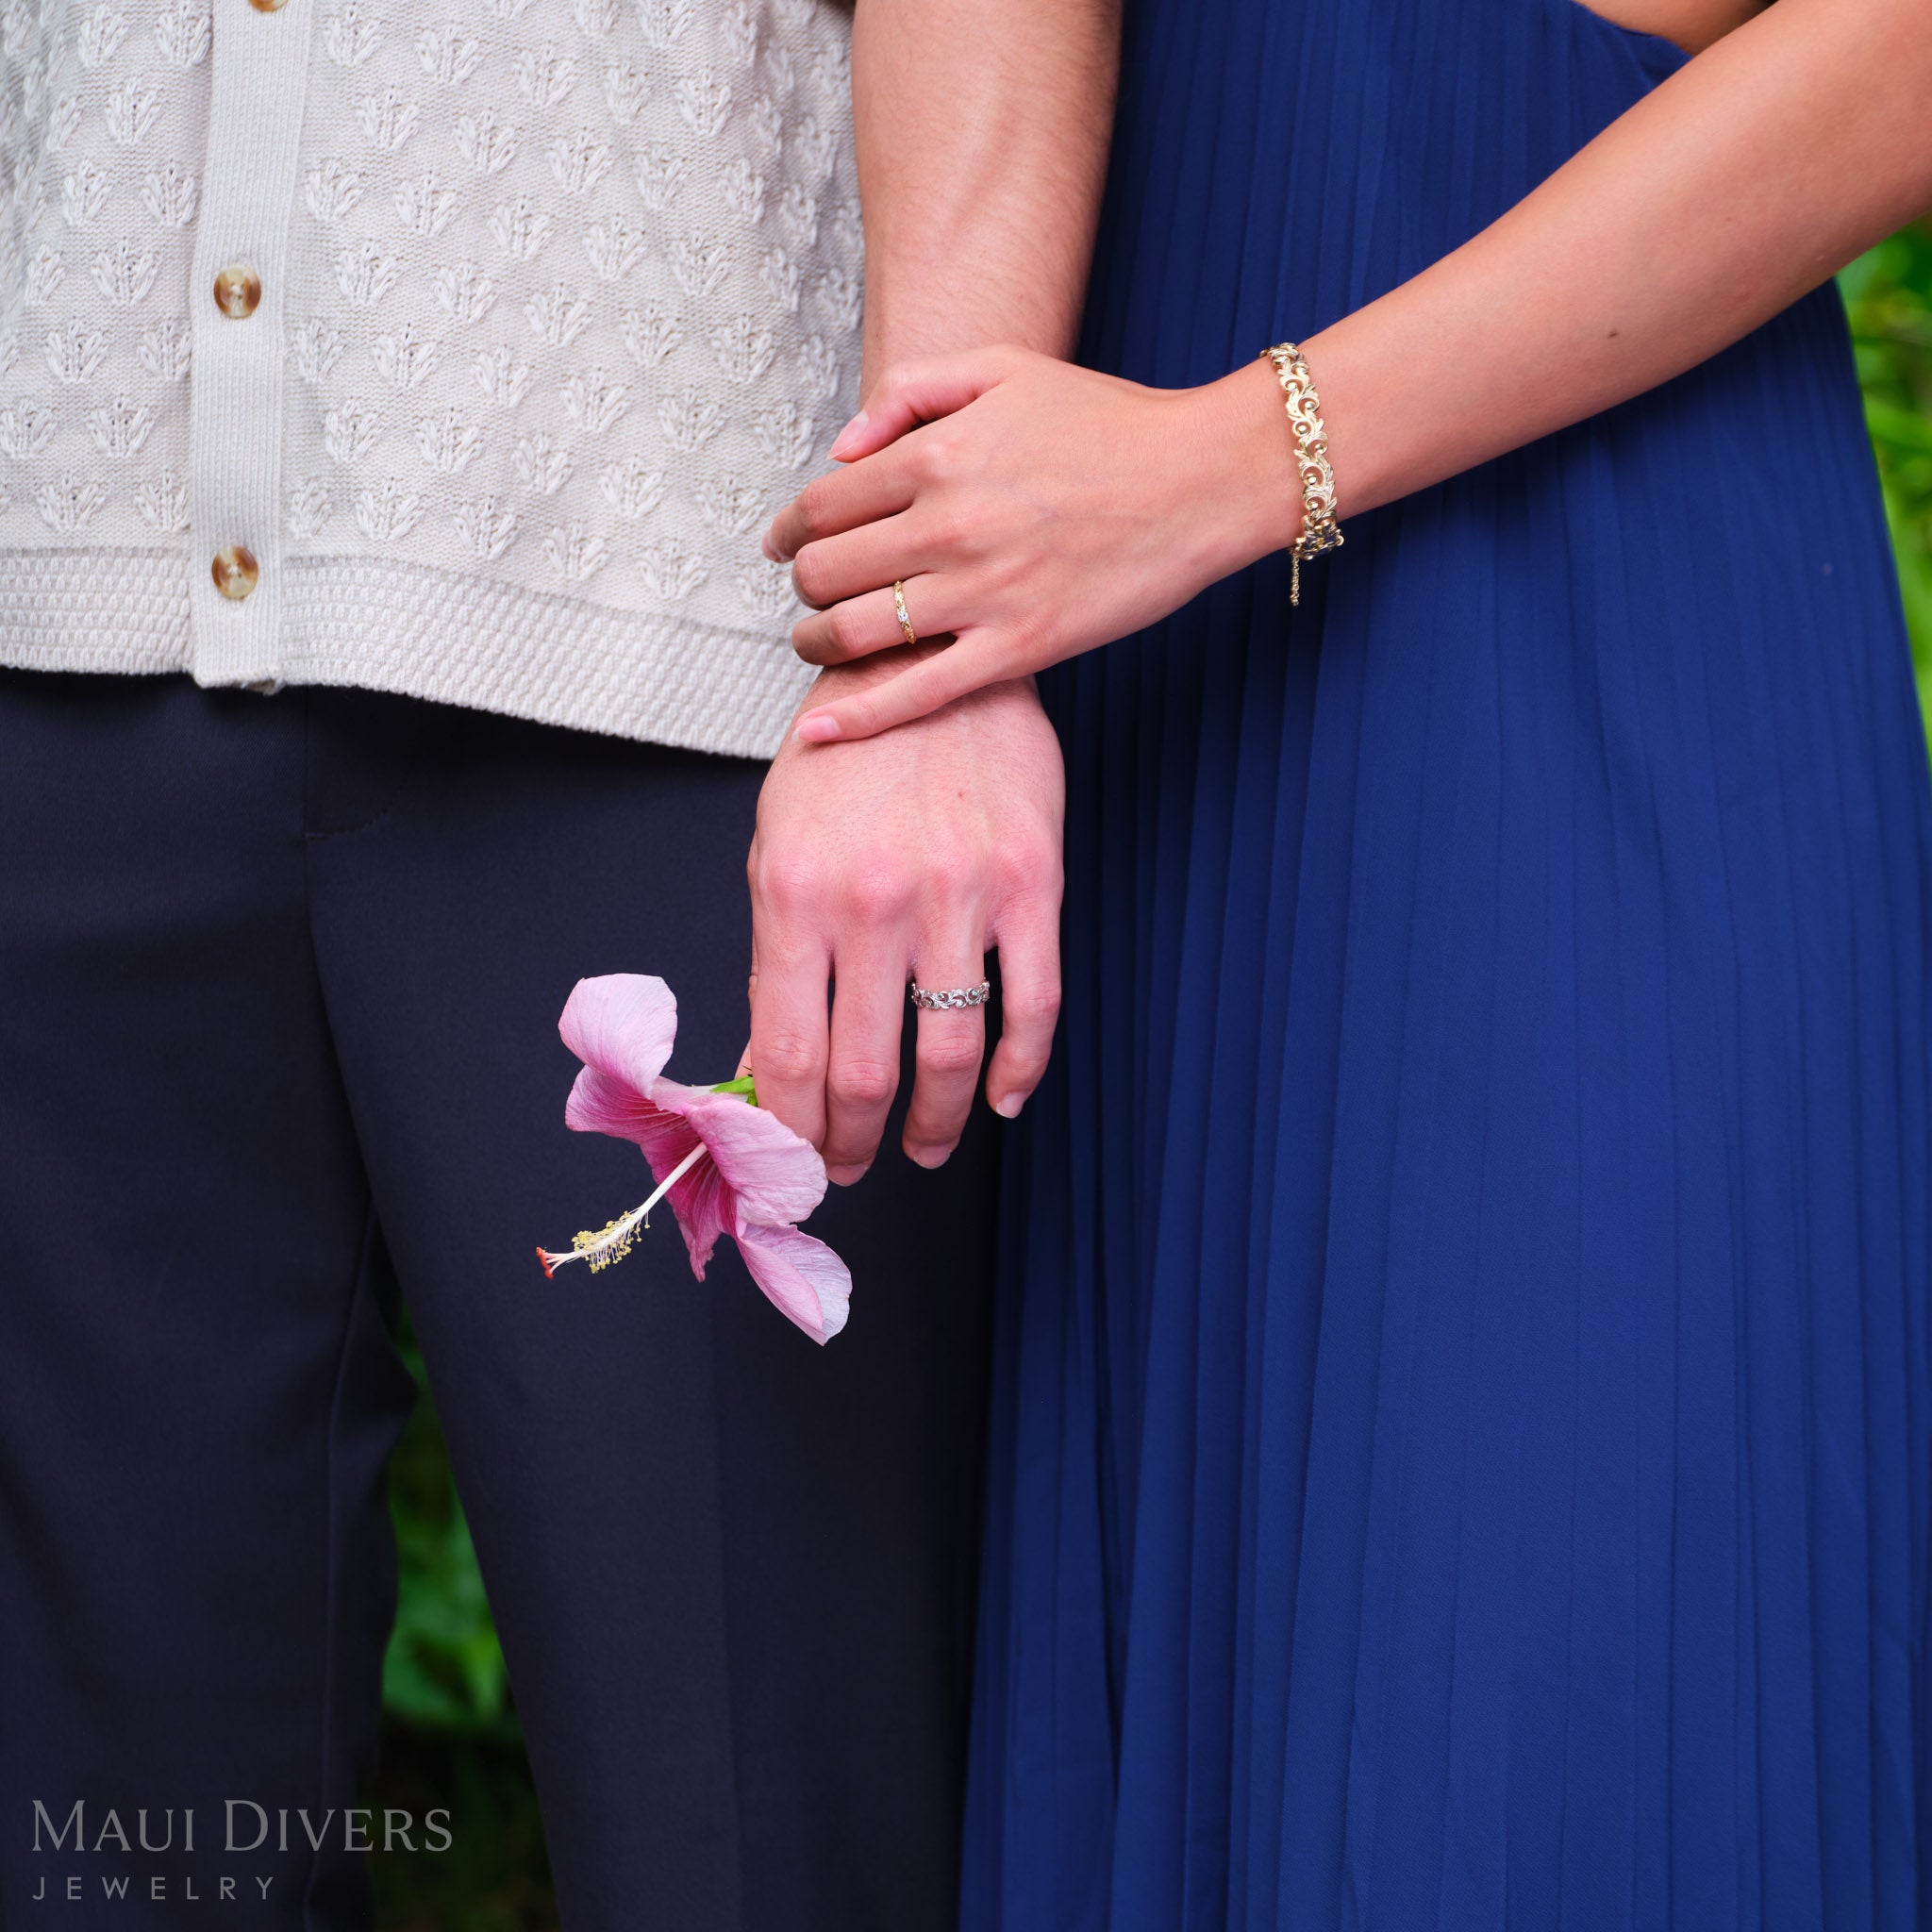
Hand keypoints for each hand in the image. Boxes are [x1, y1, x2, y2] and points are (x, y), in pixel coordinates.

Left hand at [746, 650, 1064, 1181]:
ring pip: (950, 1054)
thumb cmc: (841, 760)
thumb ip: (773, 963)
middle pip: (863, 1073)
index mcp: (793, 896)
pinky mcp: (1032, 883)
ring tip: (923, 1146)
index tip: (794, 1164)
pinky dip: (1020, 1073)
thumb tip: (765, 1072)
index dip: (791, 1133)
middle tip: (853, 1165)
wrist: (928, 659)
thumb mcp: (777, 848)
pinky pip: (1034, 1006)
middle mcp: (872, 902)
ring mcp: (958, 894)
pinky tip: (1004, 1100)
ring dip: (935, 1125)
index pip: (787, 1055)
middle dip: (853, 1143)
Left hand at [762, 346, 1294, 740]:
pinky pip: (918, 694)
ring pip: (855, 633)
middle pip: (826, 572)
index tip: (786, 543)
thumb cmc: (1107, 422)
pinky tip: (818, 730)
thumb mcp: (1003, 368)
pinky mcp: (1019, 648)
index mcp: (936, 456)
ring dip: (815, 643)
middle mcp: (948, 527)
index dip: (790, 530)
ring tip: (816, 641)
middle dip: (802, 585)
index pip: (822, 505)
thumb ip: (910, 393)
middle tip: (809, 591)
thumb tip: (840, 451)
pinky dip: (858, 716)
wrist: (1202, 479)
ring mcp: (981, 594)